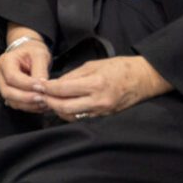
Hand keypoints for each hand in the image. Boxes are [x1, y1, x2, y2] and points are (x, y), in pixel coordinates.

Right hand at [0, 34, 52, 110]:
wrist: (28, 53)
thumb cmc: (32, 52)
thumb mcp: (40, 55)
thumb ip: (40, 70)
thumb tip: (43, 86)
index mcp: (5, 61)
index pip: (12, 77)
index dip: (27, 85)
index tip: (42, 88)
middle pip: (7, 91)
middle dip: (26, 98)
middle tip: (43, 98)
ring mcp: (1, 84)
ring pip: (11, 100)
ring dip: (29, 105)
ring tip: (45, 102)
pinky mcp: (8, 93)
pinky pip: (16, 104)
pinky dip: (29, 106)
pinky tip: (40, 104)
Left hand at [39, 56, 171, 121]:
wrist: (145, 78)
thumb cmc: (119, 67)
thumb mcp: (93, 64)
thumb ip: (73, 75)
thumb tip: (55, 84)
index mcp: (95, 84)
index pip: (62, 89)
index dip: (46, 88)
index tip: (37, 85)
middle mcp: (98, 101)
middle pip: (64, 107)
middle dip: (48, 102)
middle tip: (39, 95)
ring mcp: (103, 111)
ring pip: (71, 116)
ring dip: (57, 110)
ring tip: (49, 101)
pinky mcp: (106, 117)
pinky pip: (82, 118)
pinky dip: (70, 113)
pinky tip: (64, 106)